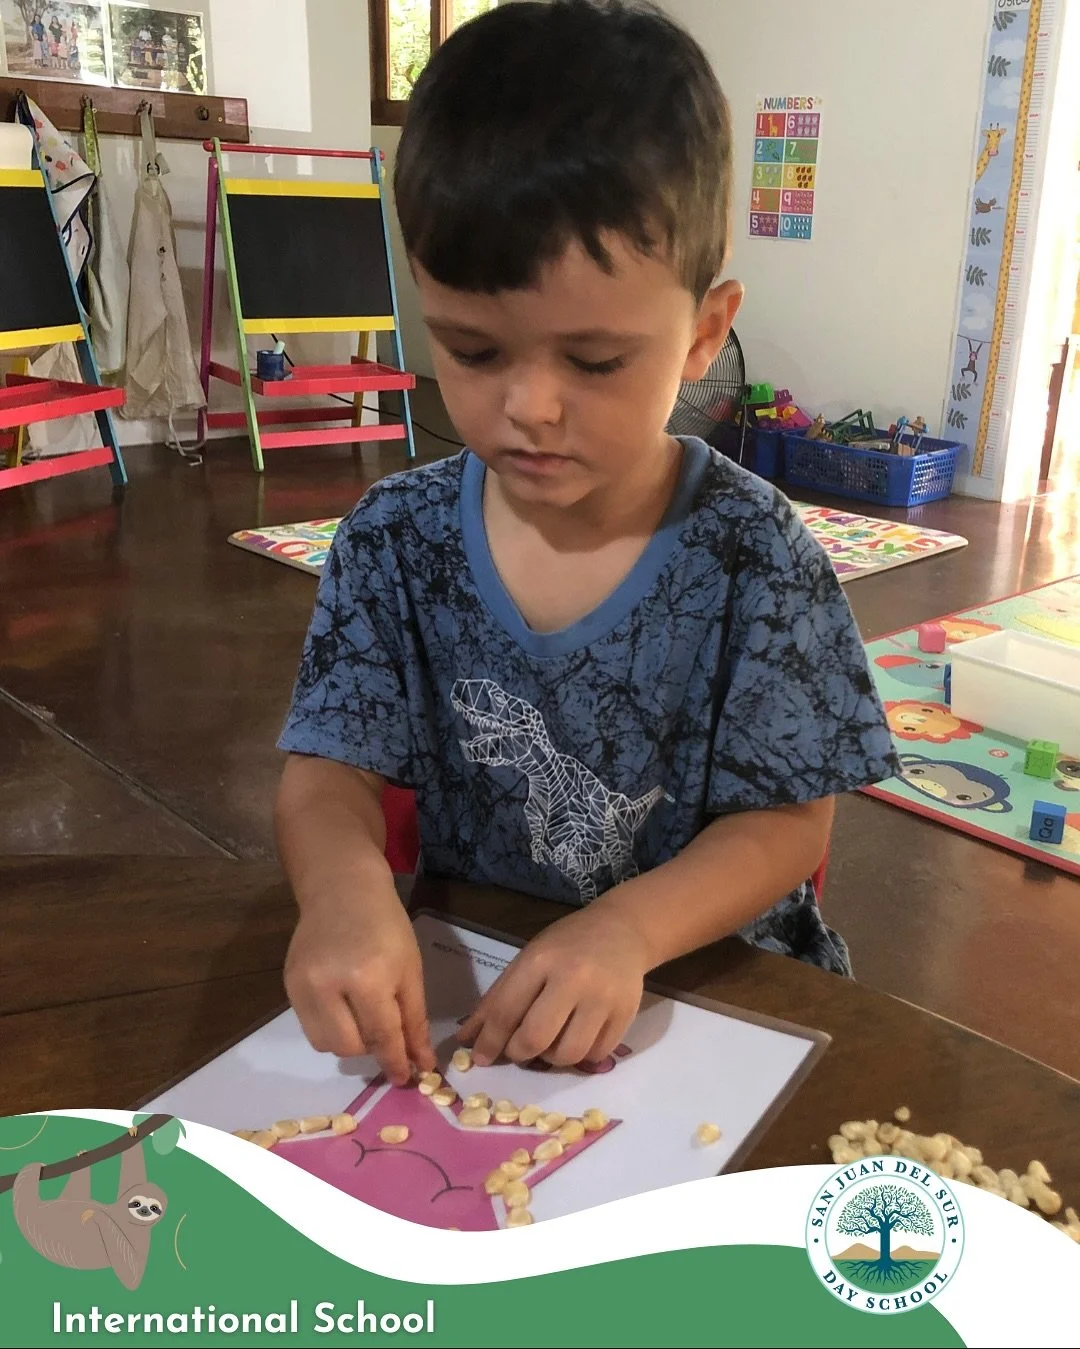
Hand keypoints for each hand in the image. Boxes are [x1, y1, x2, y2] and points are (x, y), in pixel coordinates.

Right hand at [284, 888, 434, 1085]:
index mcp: (367, 977)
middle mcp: (329, 985)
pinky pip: (310, 1027)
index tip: (406, 1078)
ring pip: (326, 1044)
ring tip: (362, 1015)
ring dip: (349, 1040)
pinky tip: (343, 1004)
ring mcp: (303, 986)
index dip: (395, 1062)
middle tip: (385, 1033)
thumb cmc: (386, 925)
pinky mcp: (288, 985)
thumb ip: (414, 1020)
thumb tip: (421, 1063)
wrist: (342, 889)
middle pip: (350, 1047)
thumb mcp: (410, 969)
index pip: (382, 1036)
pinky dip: (331, 1027)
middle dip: (371, 1049)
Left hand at [458, 909, 647, 1067]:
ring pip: (568, 1054)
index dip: (489, 1041)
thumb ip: (497, 999)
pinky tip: (576, 1037)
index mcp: (541, 960)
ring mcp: (603, 997)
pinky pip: (595, 1055)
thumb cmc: (566, 945)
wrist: (622, 930)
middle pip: (536, 1038)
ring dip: (551, 1058)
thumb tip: (467, 1039)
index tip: (480, 1058)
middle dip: (519, 1053)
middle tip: (518, 1050)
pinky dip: (580, 1056)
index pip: (506, 1011)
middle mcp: (573, 978)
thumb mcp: (528, 959)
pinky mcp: (626, 1014)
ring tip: (550, 1042)